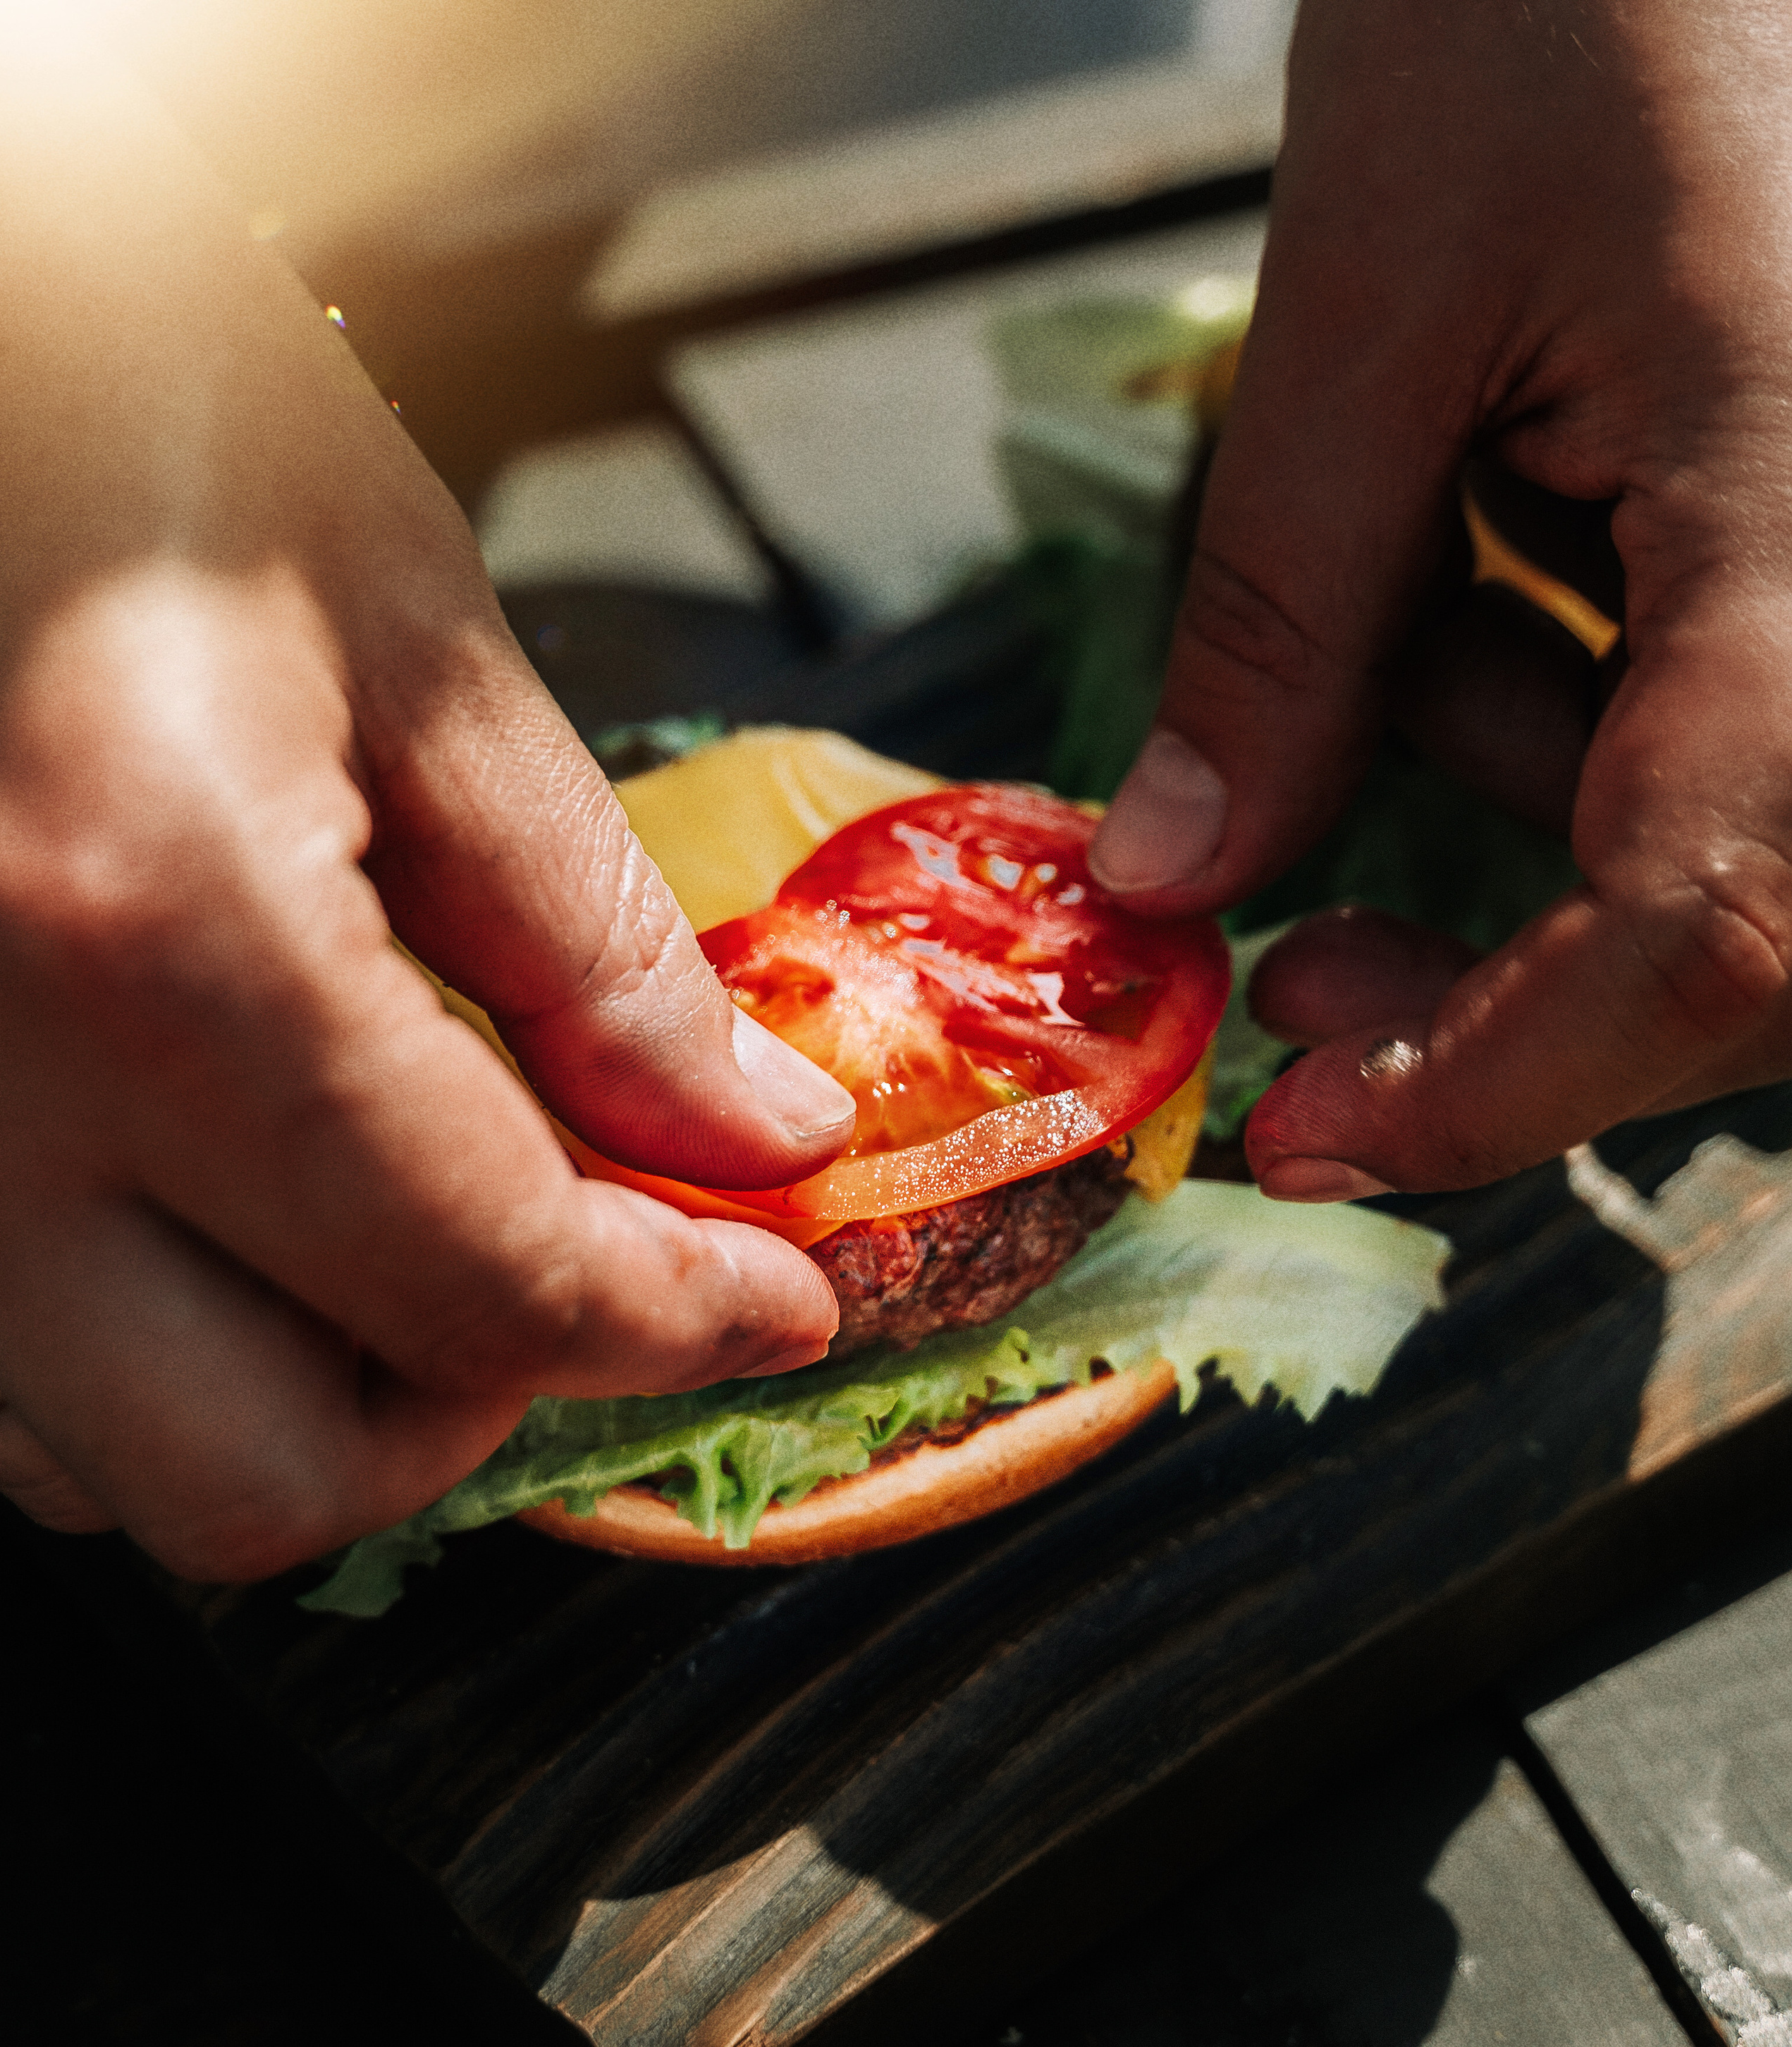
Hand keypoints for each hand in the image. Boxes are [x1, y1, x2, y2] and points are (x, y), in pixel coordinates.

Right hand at [0, 15, 852, 1578]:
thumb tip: (749, 1136)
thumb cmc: (123, 399)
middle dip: (480, 1404)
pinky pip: (7, 1370)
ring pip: (111, 1464)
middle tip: (597, 1264)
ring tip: (429, 1212)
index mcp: (152, 933)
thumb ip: (595, 940)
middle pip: (262, 1476)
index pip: (481, 1274)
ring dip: (315, 1389)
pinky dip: (169, 1334)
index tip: (779, 1292)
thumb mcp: (413, 645)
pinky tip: (255, 1189)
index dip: (675, 1316)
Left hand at [1089, 0, 1791, 1199]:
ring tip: (1391, 627)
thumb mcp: (1372, 311)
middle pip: (1741, 940)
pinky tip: (1482, 569)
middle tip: (1288, 976)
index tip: (1309, 1135)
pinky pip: (1707, 727)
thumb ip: (1281, 626)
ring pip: (1722, 849)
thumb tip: (1177, 882)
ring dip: (1515, 815)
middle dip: (1503, 995)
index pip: (1712, 925)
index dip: (1507, 1080)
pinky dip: (1560, 713)